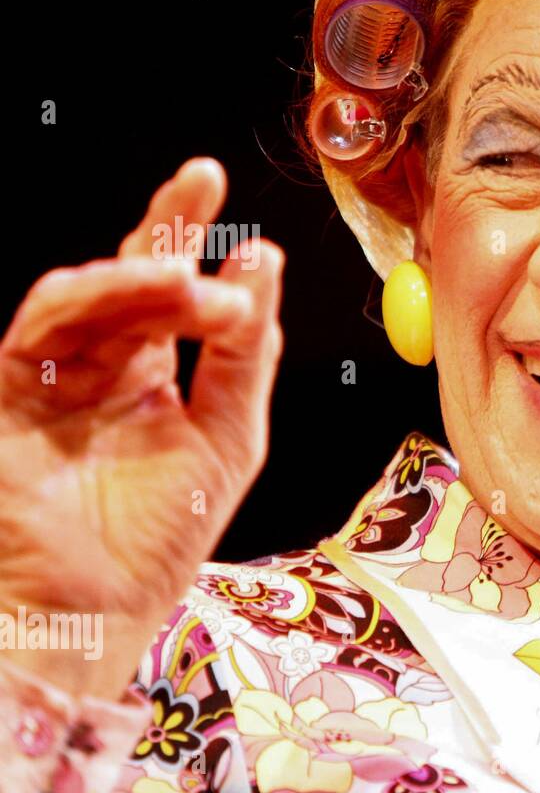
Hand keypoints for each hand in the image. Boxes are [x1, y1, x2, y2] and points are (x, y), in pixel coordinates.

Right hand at [0, 158, 282, 697]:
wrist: (95, 610)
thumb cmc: (159, 537)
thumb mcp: (229, 437)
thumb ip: (247, 355)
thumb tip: (261, 262)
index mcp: (154, 378)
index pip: (178, 297)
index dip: (203, 246)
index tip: (243, 216)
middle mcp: (104, 368)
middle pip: (131, 279)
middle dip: (165, 226)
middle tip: (202, 182)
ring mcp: (55, 376)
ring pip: (91, 296)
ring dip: (142, 276)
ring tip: (193, 279)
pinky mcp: (10, 389)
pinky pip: (42, 326)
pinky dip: (92, 299)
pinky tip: (143, 290)